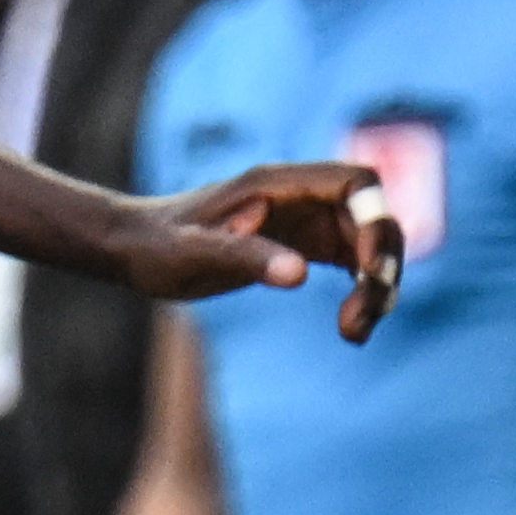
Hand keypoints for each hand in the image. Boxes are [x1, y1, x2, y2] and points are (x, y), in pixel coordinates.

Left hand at [121, 164, 404, 338]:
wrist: (133, 248)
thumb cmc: (157, 246)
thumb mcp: (195, 254)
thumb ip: (246, 257)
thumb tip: (300, 274)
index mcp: (278, 183)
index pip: (356, 182)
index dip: (376, 219)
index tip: (368, 272)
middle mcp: (299, 196)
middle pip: (371, 217)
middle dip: (382, 264)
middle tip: (364, 316)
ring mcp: (304, 220)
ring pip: (366, 244)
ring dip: (376, 285)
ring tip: (355, 332)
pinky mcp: (300, 245)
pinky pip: (350, 262)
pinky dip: (361, 290)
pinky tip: (352, 326)